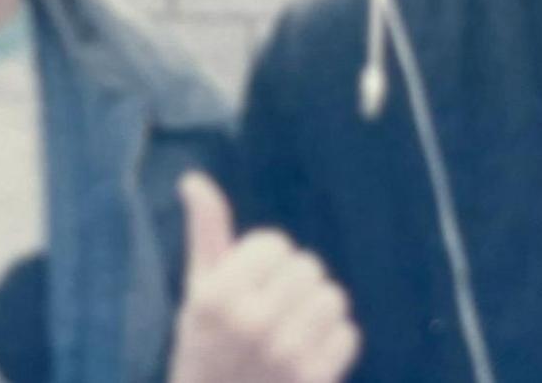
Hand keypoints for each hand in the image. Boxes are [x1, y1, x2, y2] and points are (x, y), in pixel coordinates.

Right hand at [168, 171, 360, 382]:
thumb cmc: (206, 345)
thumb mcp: (198, 291)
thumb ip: (205, 233)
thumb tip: (194, 179)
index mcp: (217, 297)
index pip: (275, 243)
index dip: (266, 260)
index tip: (249, 286)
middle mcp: (250, 324)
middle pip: (308, 267)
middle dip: (292, 283)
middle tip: (272, 309)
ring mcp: (284, 356)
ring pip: (332, 297)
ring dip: (316, 310)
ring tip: (292, 328)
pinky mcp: (313, 381)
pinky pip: (348, 334)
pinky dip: (332, 342)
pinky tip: (306, 355)